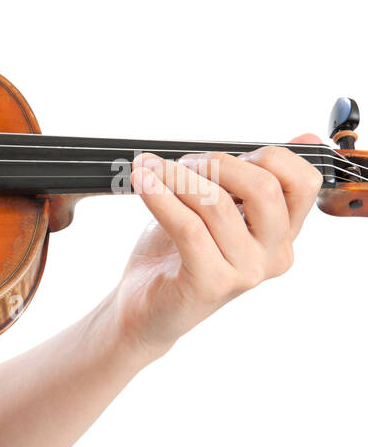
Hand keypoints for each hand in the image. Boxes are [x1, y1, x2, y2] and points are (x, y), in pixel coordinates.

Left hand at [116, 134, 324, 358]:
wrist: (144, 310)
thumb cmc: (177, 256)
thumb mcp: (219, 211)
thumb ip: (249, 180)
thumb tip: (303, 136)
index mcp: (283, 234)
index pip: (303, 182)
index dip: (266, 156)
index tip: (223, 157)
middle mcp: (274, 255)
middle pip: (263, 188)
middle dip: (217, 163)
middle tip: (181, 164)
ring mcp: (246, 272)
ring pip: (217, 204)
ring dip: (177, 178)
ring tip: (150, 171)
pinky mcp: (212, 283)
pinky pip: (189, 227)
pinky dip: (161, 197)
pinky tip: (143, 183)